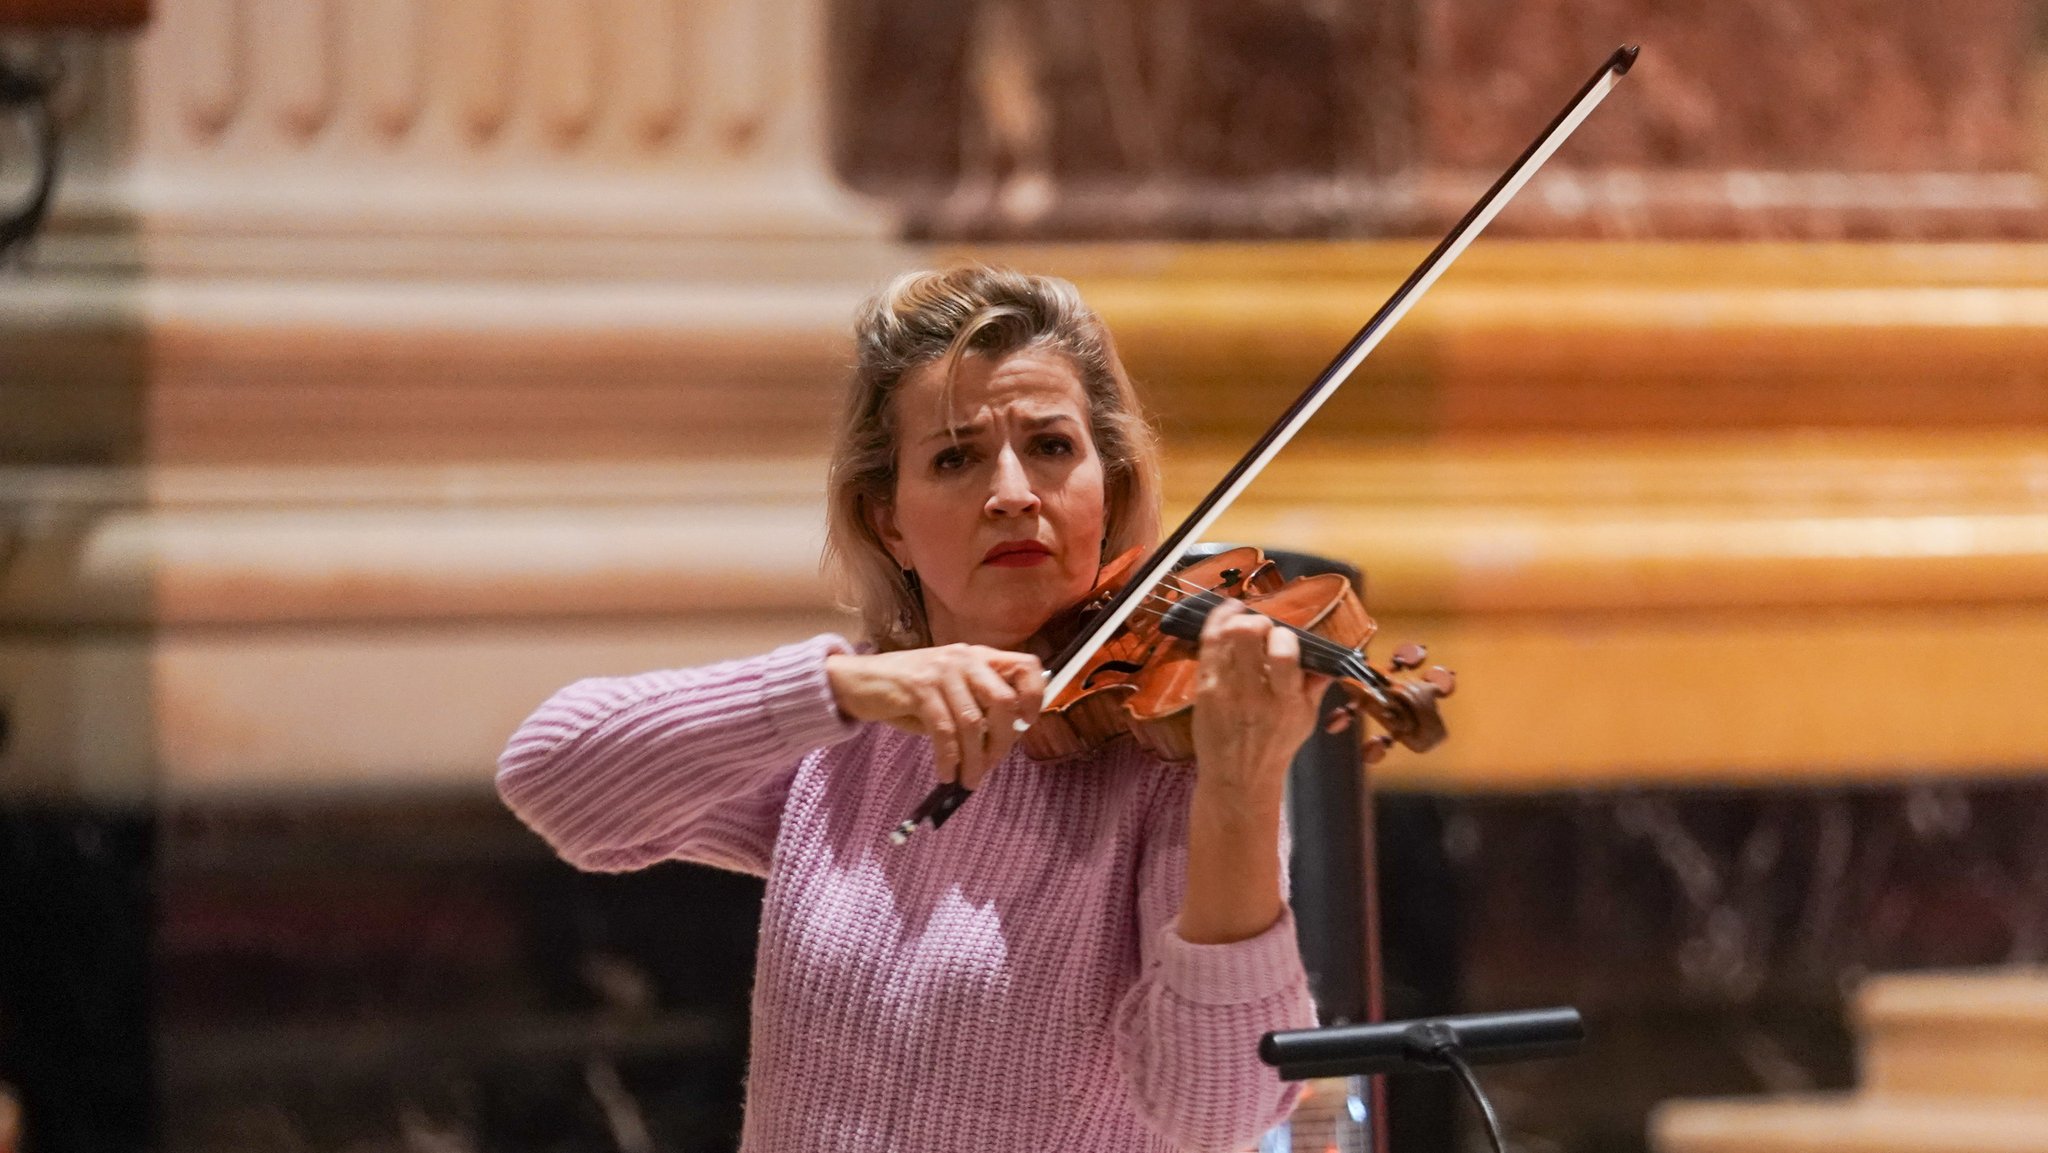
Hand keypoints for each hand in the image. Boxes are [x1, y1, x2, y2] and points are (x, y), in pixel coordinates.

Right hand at [825, 645, 1045, 787]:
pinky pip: (944, 731)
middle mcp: (965, 658)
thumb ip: (976, 706)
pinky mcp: (919, 688)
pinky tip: (946, 773)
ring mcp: (942, 671)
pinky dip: (949, 758)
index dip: (1035, 695)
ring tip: (969, 779)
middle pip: (1004, 702)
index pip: (1027, 666)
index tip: (1027, 723)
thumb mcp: (949, 691)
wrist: (858, 681)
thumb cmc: (908, 691)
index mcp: (978, 657)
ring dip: (974, 759)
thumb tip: (1002, 741)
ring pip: (973, 723)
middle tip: (991, 765)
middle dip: (1003, 741)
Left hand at [1188, 600, 1332, 799]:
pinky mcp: (1203, 689)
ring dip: (1235, 619)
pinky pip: (1206, 646)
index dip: (1283, 636)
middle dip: (1257, 622)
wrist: (1238, 777)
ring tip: (1243, 616)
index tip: (1284, 636)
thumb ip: (1316, 685)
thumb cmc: (1274, 745)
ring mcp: (1223, 690)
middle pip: (1247, 637)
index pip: (1283, 655)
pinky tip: (1226, 615)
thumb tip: (1330, 658)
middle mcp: (1252, 694)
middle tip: (1262, 627)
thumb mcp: (1306, 719)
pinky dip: (1216, 623)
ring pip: (1223, 637)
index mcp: (1284, 701)